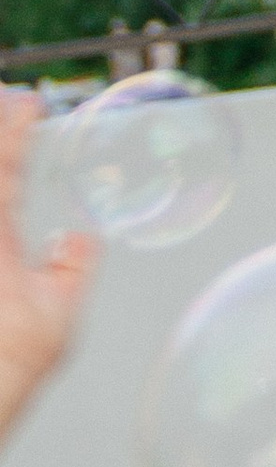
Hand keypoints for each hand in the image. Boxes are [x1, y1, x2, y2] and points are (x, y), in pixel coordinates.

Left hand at [0, 91, 97, 448]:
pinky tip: (9, 195)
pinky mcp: (30, 274)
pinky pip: (3, 220)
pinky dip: (5, 195)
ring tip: (9, 143)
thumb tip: (78, 238)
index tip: (30, 102)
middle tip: (10, 109)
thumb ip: (72, 269)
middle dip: (2, 136)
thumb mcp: (57, 318)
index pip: (6, 167)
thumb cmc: (10, 364)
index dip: (18, 128)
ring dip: (2, 168)